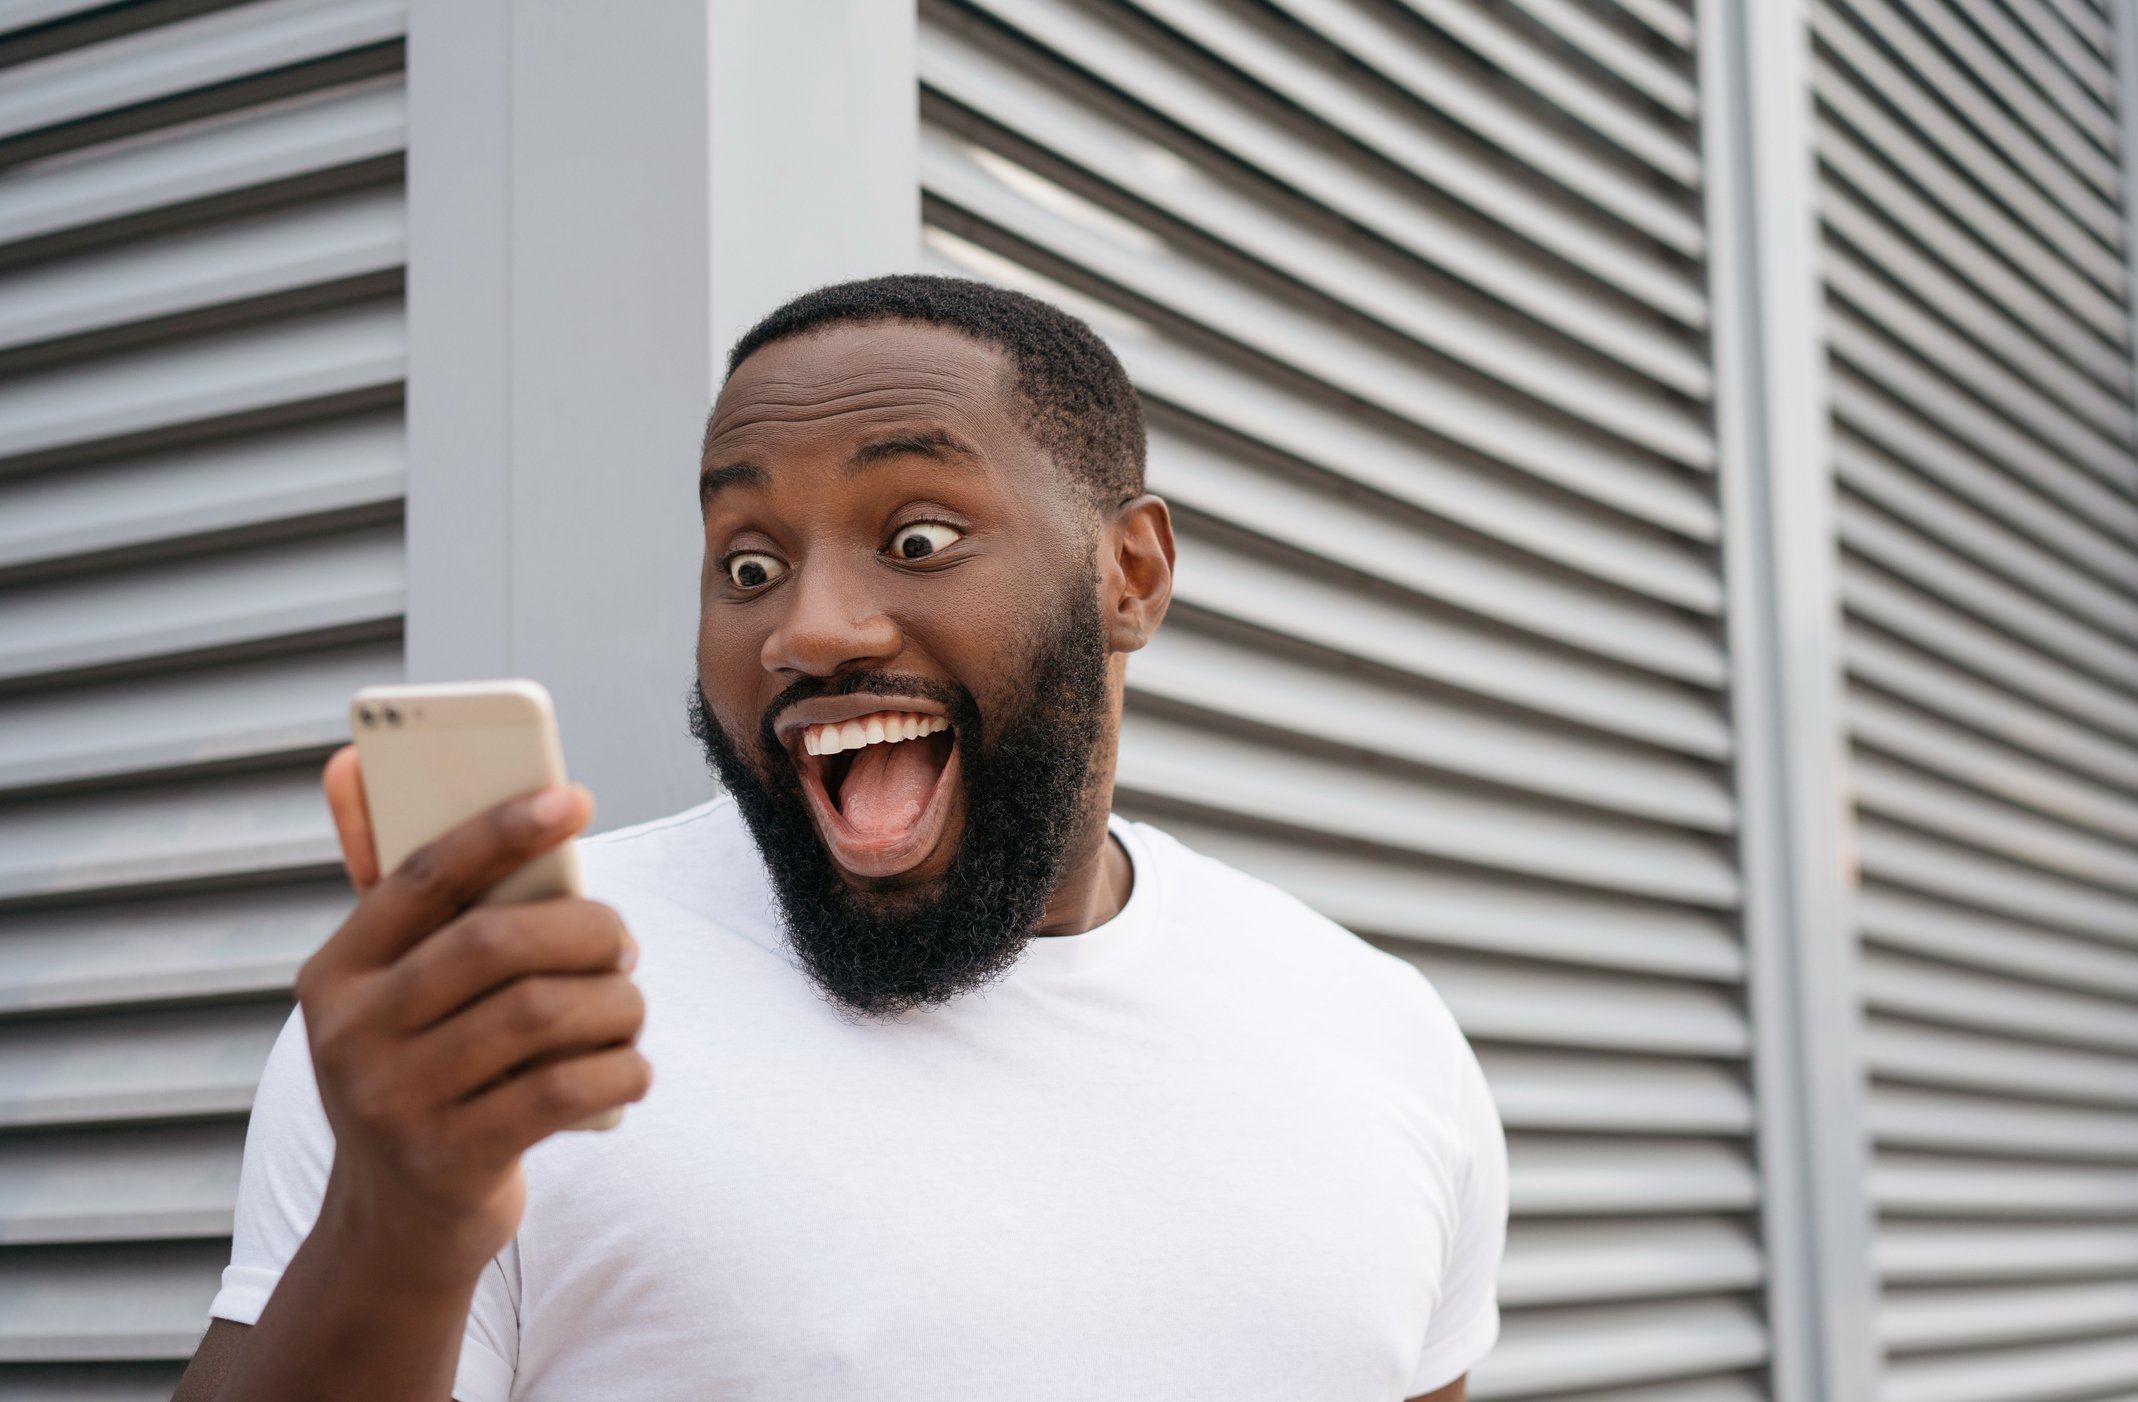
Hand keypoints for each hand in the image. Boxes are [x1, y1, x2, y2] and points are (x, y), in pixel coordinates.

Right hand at [295, 747, 651, 1290]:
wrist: (396, 1228)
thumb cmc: (421, 1071)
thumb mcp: (391, 990)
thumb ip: (396, 889)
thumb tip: (350, 760)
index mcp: (334, 973)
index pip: (425, 876)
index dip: (503, 829)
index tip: (574, 797)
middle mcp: (349, 1035)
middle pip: (498, 943)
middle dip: (586, 930)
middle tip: (626, 944)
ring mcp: (395, 1104)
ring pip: (544, 1014)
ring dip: (616, 1002)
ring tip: (630, 1007)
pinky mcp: (451, 1163)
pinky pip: (567, 1088)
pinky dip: (622, 1069)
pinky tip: (632, 1067)